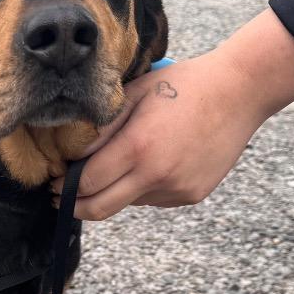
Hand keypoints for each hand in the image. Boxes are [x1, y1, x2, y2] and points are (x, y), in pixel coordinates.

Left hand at [53, 9, 293, 220]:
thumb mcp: (133, 96)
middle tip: (61, 196)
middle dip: (75, 206)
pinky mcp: (191, 195)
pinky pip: (152, 198)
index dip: (64, 187)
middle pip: (100, 209)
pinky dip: (142, 187)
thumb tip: (68, 158)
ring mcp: (176, 189)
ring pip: (127, 202)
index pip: (86, 184)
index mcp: (138, 148)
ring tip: (117, 164)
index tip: (53, 182)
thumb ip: (99, 129)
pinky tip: (153, 161)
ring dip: (113, 191)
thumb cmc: (183, 84)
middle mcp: (156, 175)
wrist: (240, 91)